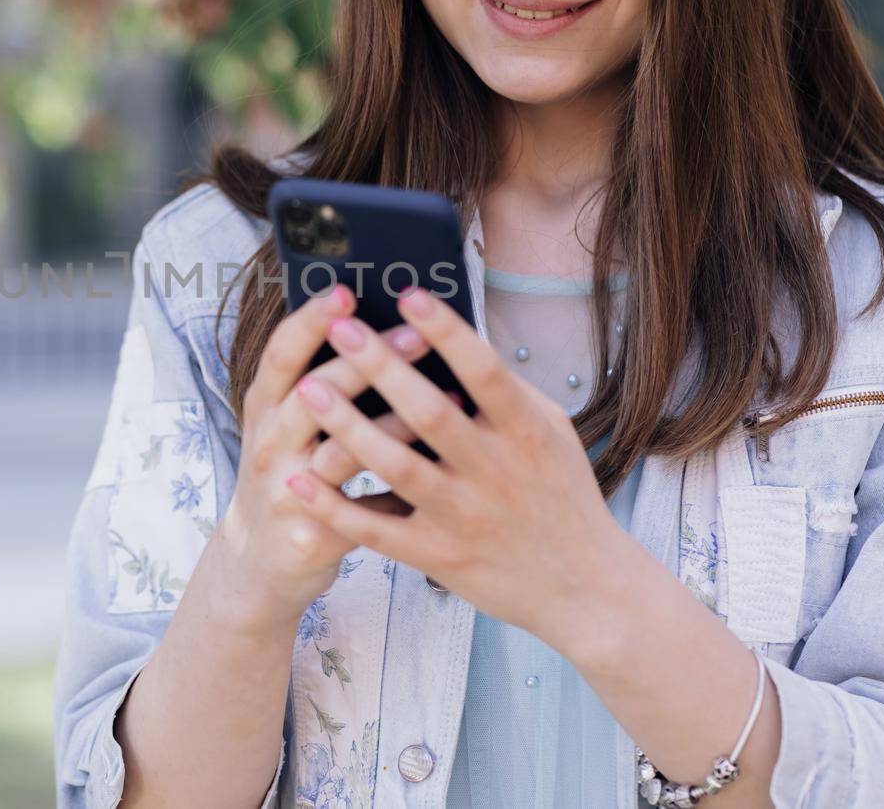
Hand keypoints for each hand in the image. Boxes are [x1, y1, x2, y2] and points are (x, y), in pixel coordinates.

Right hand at [213, 283, 428, 632]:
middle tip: (416, 336)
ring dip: (392, 424)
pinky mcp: (309, 533)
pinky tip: (436, 468)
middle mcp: (269, 441)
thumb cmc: (291, 470)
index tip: (347, 292)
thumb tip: (385, 322)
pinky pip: (360, 509)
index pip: (282, 351)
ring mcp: (286, 489)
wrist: (261, 556)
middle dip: (367, 361)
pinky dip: (398, 487)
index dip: (311, 320)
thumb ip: (324, 380)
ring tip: (443, 400)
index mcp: (264, 404)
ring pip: (340, 451)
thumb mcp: (288, 421)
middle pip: (314, 392)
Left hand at [282, 284, 630, 646]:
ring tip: (308, 389)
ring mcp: (464, 517)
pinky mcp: (438, 556)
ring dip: (348, 426)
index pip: (485, 371)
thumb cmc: (562, 496)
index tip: (408, 296)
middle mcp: (496, 471)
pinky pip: (378, 530)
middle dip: (381, 367)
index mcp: (527, 432)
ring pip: (397, 466)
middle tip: (340, 328)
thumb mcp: (551, 433)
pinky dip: (335, 507)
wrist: (584, 588)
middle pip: (429, 412)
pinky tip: (300, 481)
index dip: (446, 332)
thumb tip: (453, 339)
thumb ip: (505, 393)